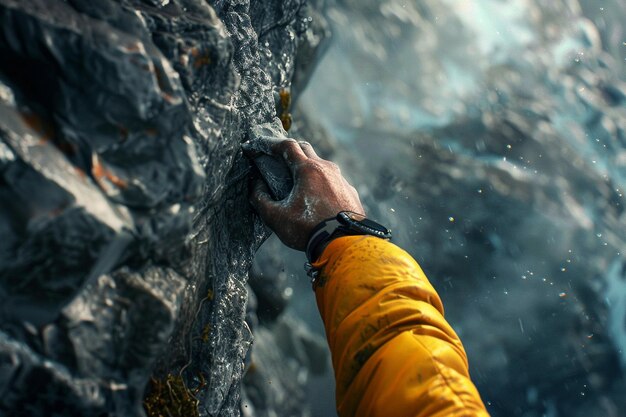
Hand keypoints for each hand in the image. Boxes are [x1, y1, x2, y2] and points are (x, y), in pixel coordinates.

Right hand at [247, 140, 364, 250]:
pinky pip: (334, 181)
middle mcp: (326, 169)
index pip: (288, 146)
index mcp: (308, 170)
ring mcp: (341, 179)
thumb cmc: (308, 229)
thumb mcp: (276, 217)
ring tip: (299, 180)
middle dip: (291, 150)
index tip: (262, 147)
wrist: (343, 243)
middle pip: (306, 149)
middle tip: (279, 158)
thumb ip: (260, 199)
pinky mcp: (350, 192)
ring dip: (308, 167)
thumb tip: (256, 186)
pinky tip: (318, 196)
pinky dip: (322, 183)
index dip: (272, 144)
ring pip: (322, 165)